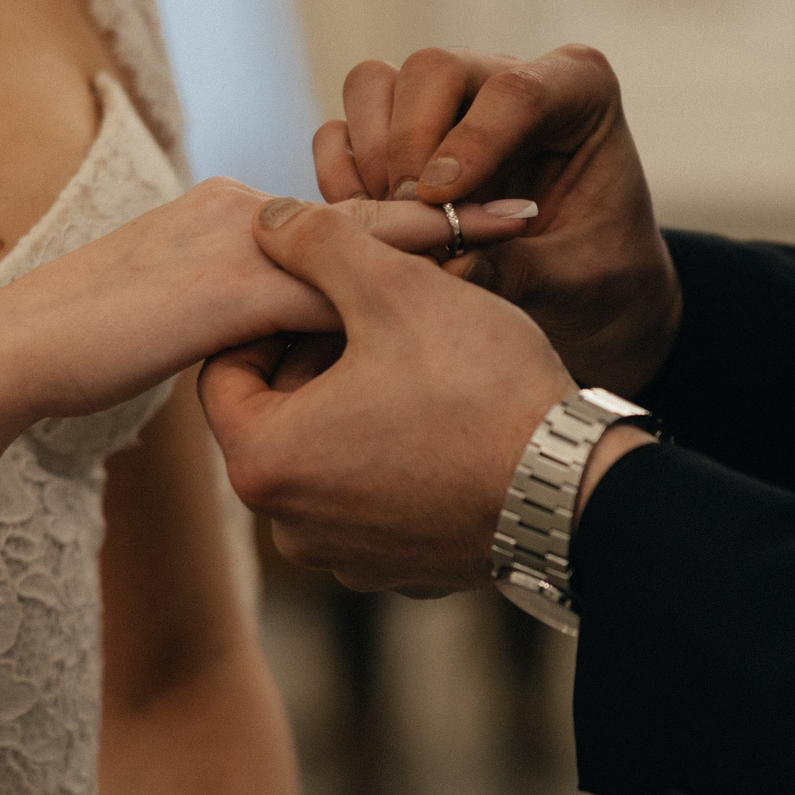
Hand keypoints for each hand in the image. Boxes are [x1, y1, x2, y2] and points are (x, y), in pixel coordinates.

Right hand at [0, 178, 538, 423]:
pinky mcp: (234, 285)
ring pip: (362, 235)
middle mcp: (237, 213)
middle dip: (446, 209)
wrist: (13, 356)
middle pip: (362, 213)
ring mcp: (237, 242)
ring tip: (523, 225)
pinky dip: (403, 280)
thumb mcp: (164, 332)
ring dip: (443, 229)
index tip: (472, 226)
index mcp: (223, 222)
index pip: (331, 224)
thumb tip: (257, 351)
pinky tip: (462, 281)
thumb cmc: (75, 358)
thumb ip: (220, 326)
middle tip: (529, 210)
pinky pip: (338, 282)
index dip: (403, 225)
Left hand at [200, 198, 577, 592]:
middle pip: (276, 418)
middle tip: (376, 318)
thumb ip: (317, 243)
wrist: (570, 489)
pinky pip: (374, 500)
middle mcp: (288, 528)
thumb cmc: (479, 388)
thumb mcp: (393, 288)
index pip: (224, 373)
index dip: (270, 318)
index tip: (323, 294)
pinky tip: (443, 423)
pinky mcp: (398, 573)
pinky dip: (394, 459)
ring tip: (414, 365)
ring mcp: (345, 558)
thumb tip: (269, 221)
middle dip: (315, 363)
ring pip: (327, 459)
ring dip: (356, 408)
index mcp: (264, 462)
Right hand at [316, 45, 682, 395]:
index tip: (442, 200)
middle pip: (430, 69)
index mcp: (577, 92)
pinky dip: (342, 175)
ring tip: (390, 222)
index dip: (471, 143)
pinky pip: (343, 131)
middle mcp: (503, 79)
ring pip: (374, 85)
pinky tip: (369, 227)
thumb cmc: (601, 277)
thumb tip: (450, 267)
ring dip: (370, 156)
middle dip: (409, 144)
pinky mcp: (398, 137)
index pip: (514, 90)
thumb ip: (520, 272)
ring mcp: (446, 103)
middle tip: (410, 215)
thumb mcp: (577, 282)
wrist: (587, 292)